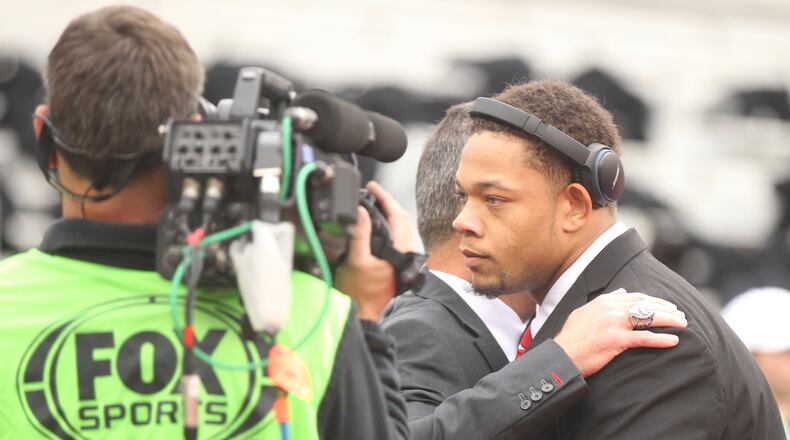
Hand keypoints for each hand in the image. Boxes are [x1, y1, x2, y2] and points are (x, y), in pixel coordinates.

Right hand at [334, 181, 414, 320]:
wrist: (362, 315)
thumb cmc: (359, 293)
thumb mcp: (355, 260)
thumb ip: (359, 234)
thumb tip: (360, 211)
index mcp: (401, 250)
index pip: (398, 215)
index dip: (385, 198)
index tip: (373, 186)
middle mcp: (405, 253)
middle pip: (400, 219)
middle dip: (386, 202)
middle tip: (371, 191)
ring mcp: (400, 259)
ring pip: (398, 228)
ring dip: (386, 213)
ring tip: (372, 202)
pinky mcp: (393, 263)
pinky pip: (392, 237)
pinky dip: (384, 225)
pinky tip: (372, 223)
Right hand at [553, 289, 686, 377]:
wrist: (563, 354)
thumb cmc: (572, 337)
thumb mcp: (584, 312)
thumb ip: (603, 301)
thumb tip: (621, 291)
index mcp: (604, 301)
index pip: (636, 296)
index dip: (654, 300)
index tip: (667, 305)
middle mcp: (611, 308)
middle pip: (646, 305)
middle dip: (667, 309)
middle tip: (681, 315)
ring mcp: (614, 323)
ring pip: (649, 317)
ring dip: (669, 320)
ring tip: (683, 324)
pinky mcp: (617, 340)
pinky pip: (644, 338)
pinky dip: (661, 339)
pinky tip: (674, 341)